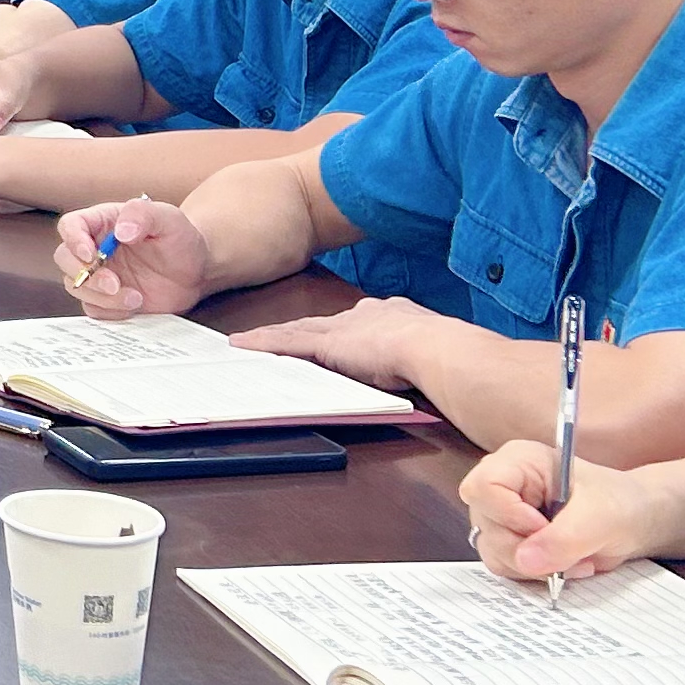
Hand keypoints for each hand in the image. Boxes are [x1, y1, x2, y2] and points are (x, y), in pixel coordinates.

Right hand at [55, 196, 209, 318]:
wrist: (196, 271)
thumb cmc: (180, 239)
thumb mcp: (168, 218)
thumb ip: (143, 215)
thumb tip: (121, 231)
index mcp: (102, 222)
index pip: (70, 226)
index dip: (73, 240)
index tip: (91, 254)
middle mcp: (94, 248)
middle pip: (64, 258)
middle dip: (84, 274)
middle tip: (114, 283)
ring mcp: (98, 275)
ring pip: (76, 286)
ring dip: (101, 297)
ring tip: (136, 298)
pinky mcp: (106, 299)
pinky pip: (93, 308)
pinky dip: (110, 312)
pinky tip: (134, 305)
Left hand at [229, 295, 441, 390]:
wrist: (436, 347)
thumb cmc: (442, 354)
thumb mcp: (429, 350)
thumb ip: (418, 356)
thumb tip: (426, 368)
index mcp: (389, 315)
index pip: (353, 324)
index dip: (335, 331)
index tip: (325, 337)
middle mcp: (361, 315)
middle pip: (317, 324)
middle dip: (294, 330)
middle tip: (269, 334)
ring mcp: (342, 328)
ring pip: (296, 331)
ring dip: (270, 337)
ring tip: (244, 341)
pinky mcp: (327, 343)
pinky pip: (286, 343)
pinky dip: (262, 343)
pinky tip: (242, 345)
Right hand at [460, 443, 660, 585]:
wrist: (633, 521)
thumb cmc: (618, 503)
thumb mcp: (599, 517)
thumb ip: (563, 538)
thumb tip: (525, 561)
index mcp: (518, 462)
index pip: (485, 487)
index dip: (510, 514)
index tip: (545, 527)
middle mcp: (502, 485)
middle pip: (486, 523)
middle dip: (527, 548)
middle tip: (566, 551)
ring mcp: (502, 514)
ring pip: (492, 549)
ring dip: (533, 565)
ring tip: (571, 558)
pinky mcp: (510, 540)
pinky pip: (504, 565)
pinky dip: (534, 573)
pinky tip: (563, 563)